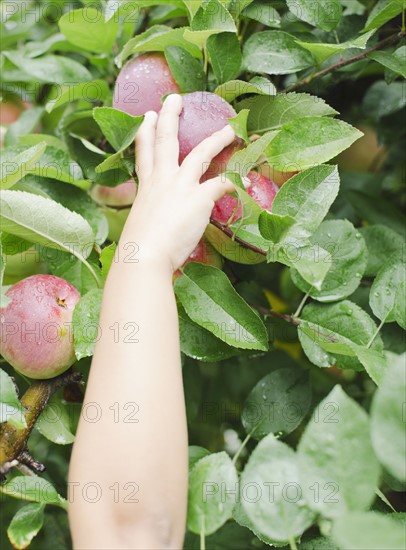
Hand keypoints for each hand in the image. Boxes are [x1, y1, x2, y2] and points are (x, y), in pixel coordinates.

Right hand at [125, 93, 235, 272]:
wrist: (143, 256)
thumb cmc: (138, 250)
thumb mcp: (142, 226)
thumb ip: (154, 219)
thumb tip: (161, 226)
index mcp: (146, 188)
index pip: (144, 154)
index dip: (146, 133)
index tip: (148, 117)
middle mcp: (162, 181)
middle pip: (166, 142)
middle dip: (170, 118)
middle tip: (175, 99)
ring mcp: (180, 187)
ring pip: (200, 154)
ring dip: (217, 140)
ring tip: (229, 129)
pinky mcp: (199, 199)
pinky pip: (222, 184)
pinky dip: (235, 181)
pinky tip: (246, 180)